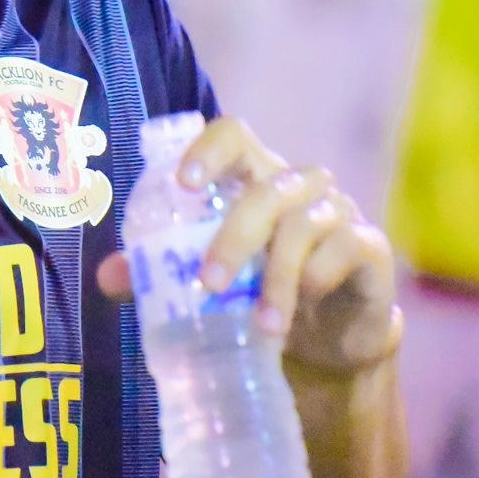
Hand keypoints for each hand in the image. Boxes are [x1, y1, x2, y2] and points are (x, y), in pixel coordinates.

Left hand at [97, 116, 401, 374]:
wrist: (327, 342)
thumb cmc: (258, 293)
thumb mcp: (208, 282)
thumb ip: (159, 273)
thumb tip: (108, 276)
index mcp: (252, 178)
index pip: (234, 135)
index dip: (209, 149)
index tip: (185, 184)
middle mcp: (297, 185)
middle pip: (266, 189)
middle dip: (234, 237)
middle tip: (210, 284)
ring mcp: (338, 212)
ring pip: (304, 224)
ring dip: (278, 277)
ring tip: (263, 326)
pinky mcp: (370, 247)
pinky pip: (348, 247)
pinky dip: (320, 278)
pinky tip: (303, 311)